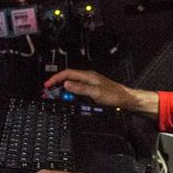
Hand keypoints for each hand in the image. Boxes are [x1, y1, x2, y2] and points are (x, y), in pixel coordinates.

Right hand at [44, 69, 158, 115]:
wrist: (126, 99)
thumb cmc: (114, 95)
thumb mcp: (96, 92)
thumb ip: (81, 88)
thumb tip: (66, 84)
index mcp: (87, 76)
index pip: (67, 73)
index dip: (56, 78)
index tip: (47, 85)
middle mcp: (88, 78)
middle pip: (68, 78)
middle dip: (57, 84)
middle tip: (48, 92)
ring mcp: (90, 83)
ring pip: (72, 84)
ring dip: (63, 89)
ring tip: (56, 96)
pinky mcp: (92, 89)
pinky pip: (77, 89)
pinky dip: (70, 93)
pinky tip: (70, 99)